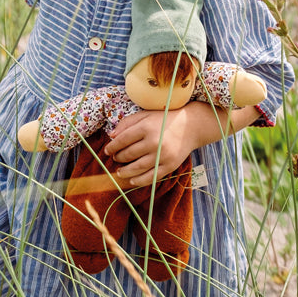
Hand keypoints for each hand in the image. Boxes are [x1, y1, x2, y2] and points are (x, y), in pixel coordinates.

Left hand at [105, 100, 260, 187]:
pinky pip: (151, 177)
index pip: (123, 139)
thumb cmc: (164, 119)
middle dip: (118, 158)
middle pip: (129, 154)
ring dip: (125, 171)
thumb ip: (127, 123)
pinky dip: (139, 181)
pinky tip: (131, 181)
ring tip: (119, 172)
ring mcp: (163, 155)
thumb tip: (111, 136)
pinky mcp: (170, 166)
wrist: (190, 126)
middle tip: (114, 159)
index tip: (107, 150)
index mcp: (147, 127)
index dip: (112, 146)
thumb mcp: (145, 115)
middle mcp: (154, 141)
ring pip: (138, 168)